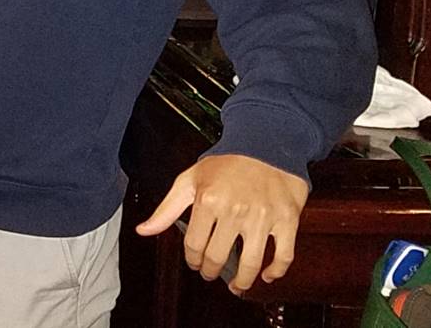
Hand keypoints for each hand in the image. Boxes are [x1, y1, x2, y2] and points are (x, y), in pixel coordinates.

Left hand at [134, 154, 308, 295]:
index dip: (192, 259)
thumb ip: (166, 209)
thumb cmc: (227, 163)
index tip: (194, 262)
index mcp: (209, 201)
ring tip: (236, 285)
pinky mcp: (287, 220)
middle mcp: (235, 211)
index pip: (194, 245)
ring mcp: (263, 217)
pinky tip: (266, 276)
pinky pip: (284, 255)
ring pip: (251, 263)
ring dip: (242, 282)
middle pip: (218, 257)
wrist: (266, 145)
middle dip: (210, 270)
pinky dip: (276, 272)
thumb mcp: (190, 180)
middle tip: (210, 272)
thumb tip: (143, 231)